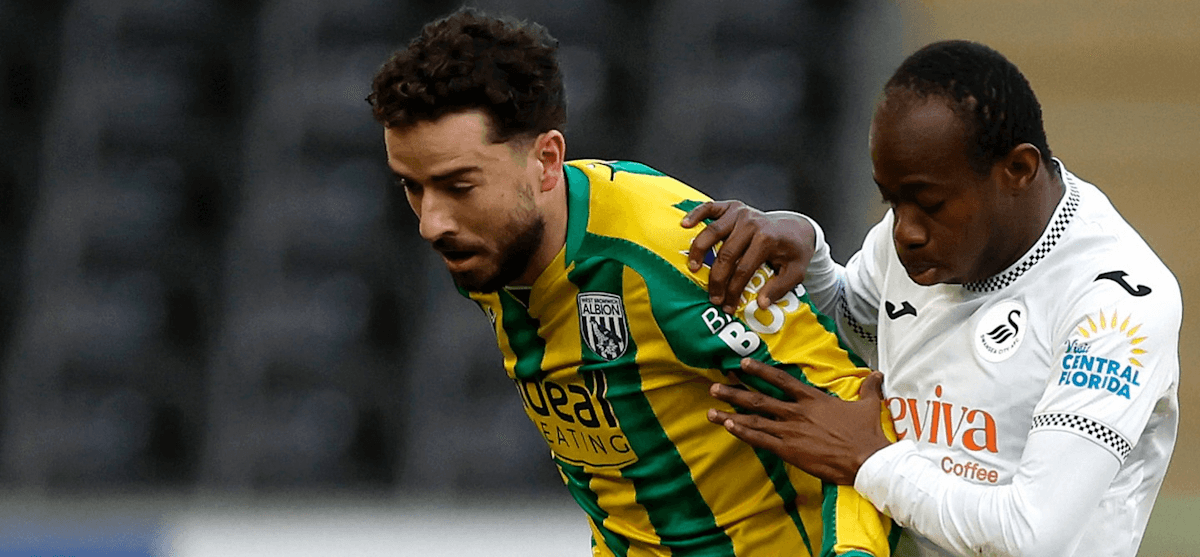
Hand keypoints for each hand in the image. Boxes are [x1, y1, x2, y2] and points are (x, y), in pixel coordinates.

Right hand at [681, 201, 815, 313]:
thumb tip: (761, 304)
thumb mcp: (796, 272)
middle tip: (712, 297)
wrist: (795, 228)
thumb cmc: (793, 251)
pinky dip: (695, 214)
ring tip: (692, 267)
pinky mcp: (732, 206)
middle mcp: (752, 223)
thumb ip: (780, 288)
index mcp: (767, 239)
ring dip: (699, 250)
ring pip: (713, 232)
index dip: (733, 290)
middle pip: (726, 254)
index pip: (744, 269)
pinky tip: (684, 224)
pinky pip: (710, 208)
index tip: (727, 306)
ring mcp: (740, 212)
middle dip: (717, 279)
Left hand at [707, 359, 890, 484]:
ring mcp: (790, 431)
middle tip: (715, 386)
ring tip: (710, 410)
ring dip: (730, 414)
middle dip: (734, 392)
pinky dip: (742, 433)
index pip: (781, 380)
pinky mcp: (789, 450)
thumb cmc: (866, 433)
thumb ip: (868, 388)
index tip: (743, 364)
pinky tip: (727, 428)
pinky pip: (760, 440)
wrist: (866, 460)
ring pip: (754, 420)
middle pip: (759, 399)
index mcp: (813, 399)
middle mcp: (796, 412)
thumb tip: (877, 374)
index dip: (760, 371)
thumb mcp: (868, 405)